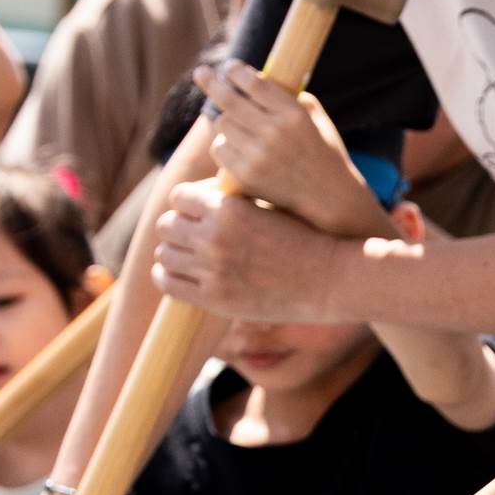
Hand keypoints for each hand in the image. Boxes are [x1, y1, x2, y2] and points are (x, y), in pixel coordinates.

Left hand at [152, 179, 349, 322]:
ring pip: (164, 254)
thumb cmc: (303, 237)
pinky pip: (169, 284)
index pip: (179, 197)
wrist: (331, 279)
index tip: (198, 212)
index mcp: (228, 208)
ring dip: (173, 253)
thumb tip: (194, 194)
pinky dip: (168, 277)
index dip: (188, 204)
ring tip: (186, 256)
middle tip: (191, 236)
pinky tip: (180, 274)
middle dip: (178, 228)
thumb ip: (230, 198)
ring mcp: (213, 270)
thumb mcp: (268, 204)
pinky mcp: (215, 299)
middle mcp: (215, 238)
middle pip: (166, 225)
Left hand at [193, 63, 372, 234]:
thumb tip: (260, 80)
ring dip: (225, 121)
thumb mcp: (317, 120)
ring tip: (235, 124)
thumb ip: (294, 98)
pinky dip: (225, 145)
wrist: (329, 198)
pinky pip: (220, 149)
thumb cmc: (324, 154)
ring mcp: (259, 155)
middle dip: (211, 83)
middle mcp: (276, 133)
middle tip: (201, 73)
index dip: (236, 72)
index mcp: (294, 115)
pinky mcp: (247, 175)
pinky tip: (236, 147)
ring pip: (222, 124)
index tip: (228, 67)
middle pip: (229, 100)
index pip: (254, 84)